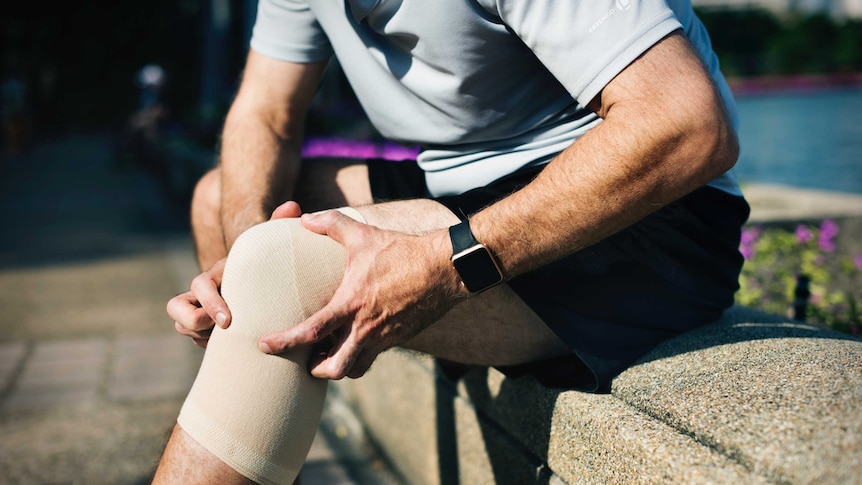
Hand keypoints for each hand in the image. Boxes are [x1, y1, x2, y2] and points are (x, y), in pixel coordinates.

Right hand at [168, 201, 302, 346]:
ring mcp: (201, 310)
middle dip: (194, 322)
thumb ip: (278, 226)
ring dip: (202, 336)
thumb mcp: (271, 247)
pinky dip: (211, 346)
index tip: (228, 320)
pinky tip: (236, 347)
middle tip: (224, 331)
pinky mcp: (206, 329)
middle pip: (176, 308)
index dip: (209, 303)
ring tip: (231, 339)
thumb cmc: (269, 265)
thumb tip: (292, 206)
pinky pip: (197, 340)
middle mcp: (203, 292)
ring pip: (183, 326)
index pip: (198, 286)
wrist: (265, 284)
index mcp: (217, 274)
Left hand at [258, 209, 461, 379]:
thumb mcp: (363, 234)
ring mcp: (384, 337)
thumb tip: (305, 218)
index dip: (284, 342)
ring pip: (355, 369)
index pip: (311, 332)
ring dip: (338, 367)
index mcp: (351, 303)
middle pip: (334, 368)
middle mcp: (366, 328)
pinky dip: (359, 357)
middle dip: (315, 370)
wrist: (444, 269)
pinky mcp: (399, 338)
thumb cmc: (402, 250)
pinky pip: (374, 357)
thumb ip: (331, 223)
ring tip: (328, 353)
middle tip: (305, 359)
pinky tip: (355, 342)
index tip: (264, 346)